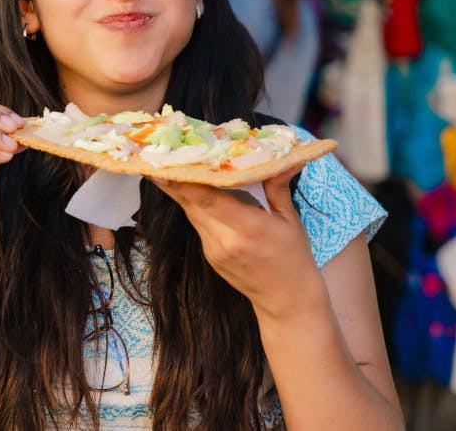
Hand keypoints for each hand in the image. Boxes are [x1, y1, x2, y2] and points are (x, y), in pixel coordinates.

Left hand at [151, 165, 325, 318]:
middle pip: (192, 204)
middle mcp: (225, 240)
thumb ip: (278, 188)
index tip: (164, 165)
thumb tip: (286, 158)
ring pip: (191, 213)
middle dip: (175, 180)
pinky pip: (198, 224)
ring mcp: (213, 250)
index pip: (208, 200)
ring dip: (182, 191)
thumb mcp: (291, 220)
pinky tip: (193, 191)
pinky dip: (195, 207)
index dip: (183, 182)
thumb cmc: (293, 257)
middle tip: (161, 156)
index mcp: (248, 228)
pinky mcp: (209, 256)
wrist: (286, 299)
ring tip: (170, 167)